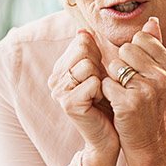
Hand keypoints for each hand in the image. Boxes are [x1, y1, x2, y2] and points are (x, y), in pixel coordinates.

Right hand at [49, 29, 118, 155]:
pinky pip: (93, 83)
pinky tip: (99, 103)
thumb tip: (83, 31)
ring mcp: (59, 91)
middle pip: (83, 50)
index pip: (81, 42)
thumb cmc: (108, 102)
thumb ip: (92, 51)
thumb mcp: (100, 72)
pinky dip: (103, 91)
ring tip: (100, 95)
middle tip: (100, 87)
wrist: (109, 135)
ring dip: (102, 79)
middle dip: (99, 66)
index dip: (98, 56)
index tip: (99, 75)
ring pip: (88, 65)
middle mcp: (56, 78)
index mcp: (61, 68)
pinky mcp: (68, 104)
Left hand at [102, 17, 165, 152]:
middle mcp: (162, 75)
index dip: (132, 53)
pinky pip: (106, 84)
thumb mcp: (157, 73)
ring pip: (114, 66)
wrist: (146, 138)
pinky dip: (107, 93)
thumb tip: (151, 20)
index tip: (138, 71)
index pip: (140, 39)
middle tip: (129, 85)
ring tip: (123, 94)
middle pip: (125, 50)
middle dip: (121, 65)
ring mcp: (148, 90)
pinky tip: (116, 104)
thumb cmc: (148, 102)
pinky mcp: (130, 103)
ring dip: (113, 80)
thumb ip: (154, 45)